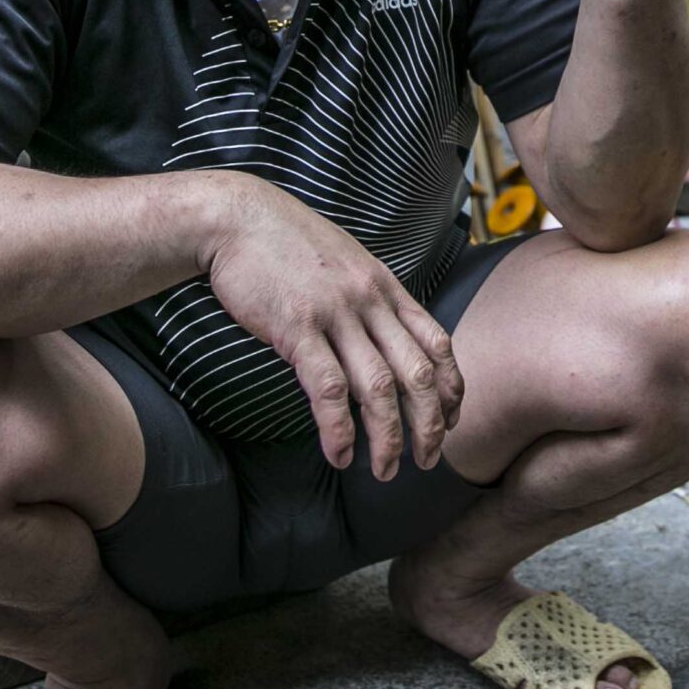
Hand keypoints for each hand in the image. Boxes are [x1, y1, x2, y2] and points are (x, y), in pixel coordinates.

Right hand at [201, 178, 463, 479]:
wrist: (237, 218)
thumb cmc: (287, 244)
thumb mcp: (346, 262)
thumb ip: (369, 297)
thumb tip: (385, 336)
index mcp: (385, 287)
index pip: (437, 343)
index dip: (451, 388)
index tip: (450, 421)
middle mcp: (370, 301)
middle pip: (418, 374)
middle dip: (429, 425)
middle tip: (428, 460)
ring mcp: (335, 314)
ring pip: (378, 388)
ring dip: (387, 438)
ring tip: (385, 471)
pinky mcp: (296, 328)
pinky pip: (328, 389)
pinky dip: (338, 429)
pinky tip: (340, 455)